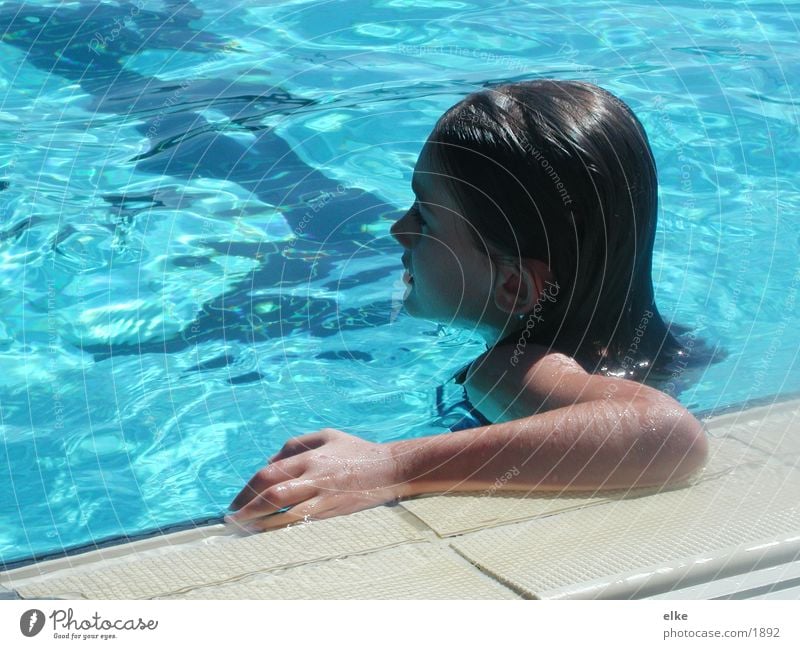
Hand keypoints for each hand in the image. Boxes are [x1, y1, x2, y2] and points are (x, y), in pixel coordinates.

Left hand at [226, 428, 403, 531]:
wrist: (391, 469)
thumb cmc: (355, 450)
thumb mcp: (326, 436)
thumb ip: (294, 445)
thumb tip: (269, 462)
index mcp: (309, 458)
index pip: (269, 474)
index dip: (247, 489)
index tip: (234, 502)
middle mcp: (314, 478)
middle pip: (273, 496)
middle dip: (248, 510)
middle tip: (231, 522)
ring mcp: (325, 498)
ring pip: (286, 516)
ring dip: (261, 525)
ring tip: (244, 532)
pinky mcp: (334, 513)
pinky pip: (303, 524)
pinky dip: (283, 530)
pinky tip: (270, 535)